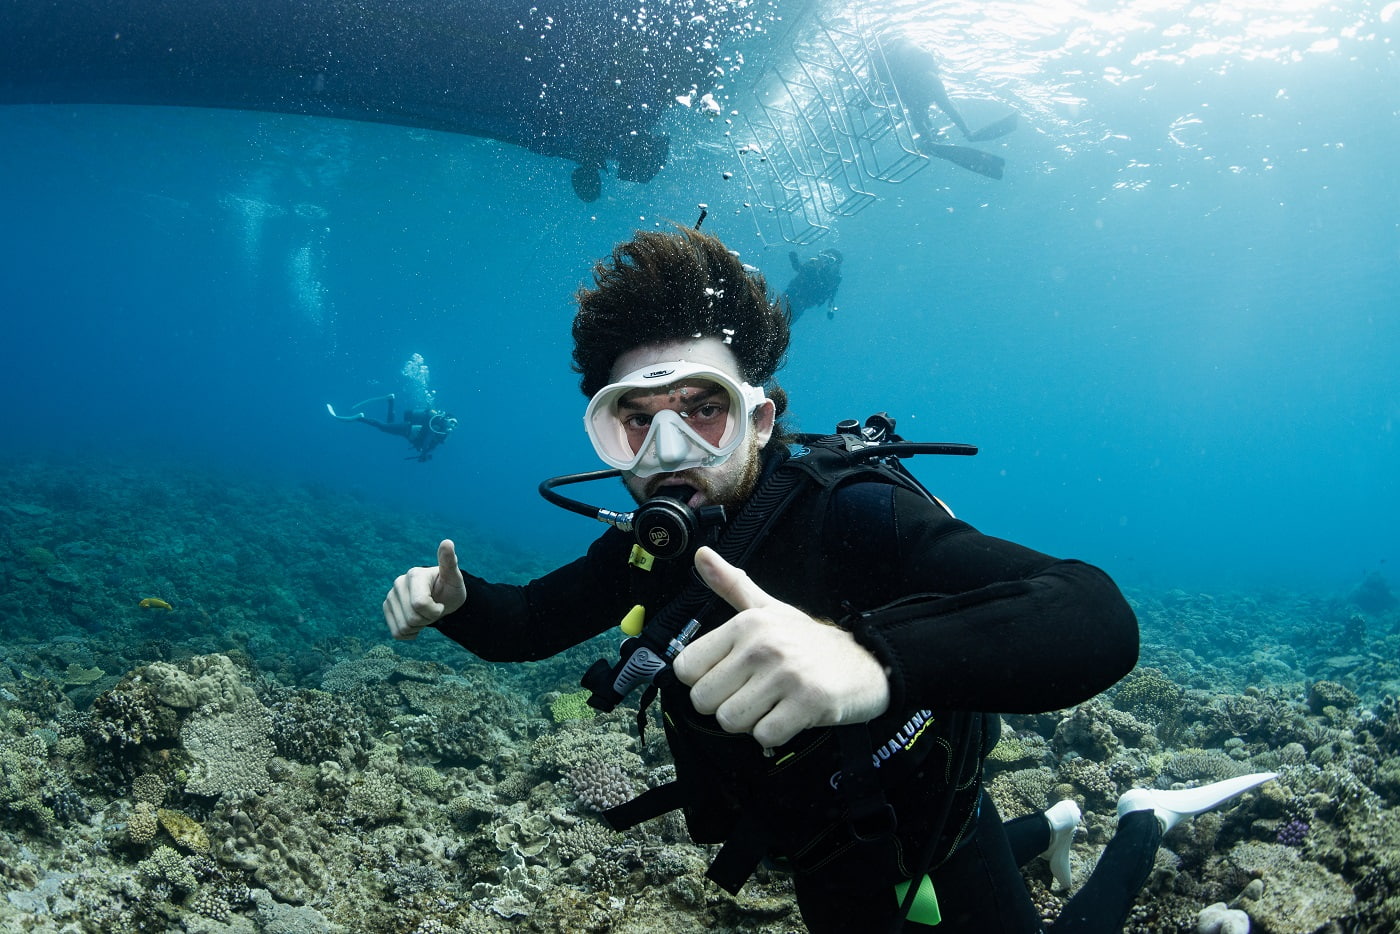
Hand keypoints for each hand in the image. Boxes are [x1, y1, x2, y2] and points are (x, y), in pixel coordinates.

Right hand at [383, 539, 467, 639]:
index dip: (434, 611)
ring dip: (419, 626)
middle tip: (434, 609)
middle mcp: (398, 583)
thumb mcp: (454, 578)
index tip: (441, 604)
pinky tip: (417, 623)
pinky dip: (409, 633)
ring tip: (425, 613)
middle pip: (412, 618)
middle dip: (428, 619)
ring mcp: (390, 595)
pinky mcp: (387, 607)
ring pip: (403, 627)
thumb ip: (449, 562)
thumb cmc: (450, 588)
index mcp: (414, 574)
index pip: (420, 604)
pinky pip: (396, 632)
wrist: (442, 598)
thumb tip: (447, 542)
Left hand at [672, 546, 890, 749]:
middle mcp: (762, 645)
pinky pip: (764, 736)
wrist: (868, 662)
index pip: (686, 667)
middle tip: (752, 695)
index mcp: (745, 624)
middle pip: (703, 700)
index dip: (703, 680)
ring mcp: (786, 674)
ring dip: (749, 722)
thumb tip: (700, 555)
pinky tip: (789, 716)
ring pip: (730, 721)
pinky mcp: (808, 702)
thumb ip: (731, 585)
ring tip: (772, 704)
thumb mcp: (768, 609)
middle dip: (724, 705)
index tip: (728, 677)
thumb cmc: (809, 641)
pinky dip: (774, 735)